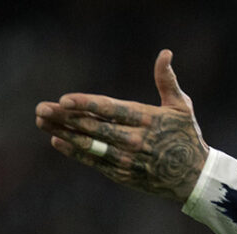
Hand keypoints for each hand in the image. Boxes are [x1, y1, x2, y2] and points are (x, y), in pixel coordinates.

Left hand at [35, 49, 209, 201]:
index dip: (87, 104)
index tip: (64, 99)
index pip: (111, 110)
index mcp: (147, 119)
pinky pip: (95, 162)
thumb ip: (167, 80)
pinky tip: (57, 141)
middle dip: (66, 118)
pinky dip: (75, 153)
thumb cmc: (186, 136)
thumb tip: (165, 53)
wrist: (195, 177)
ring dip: (64, 133)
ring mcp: (128, 160)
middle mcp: (135, 140)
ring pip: (91, 145)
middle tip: (41, 108)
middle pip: (95, 127)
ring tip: (42, 122)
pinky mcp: (123, 175)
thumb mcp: (182, 106)